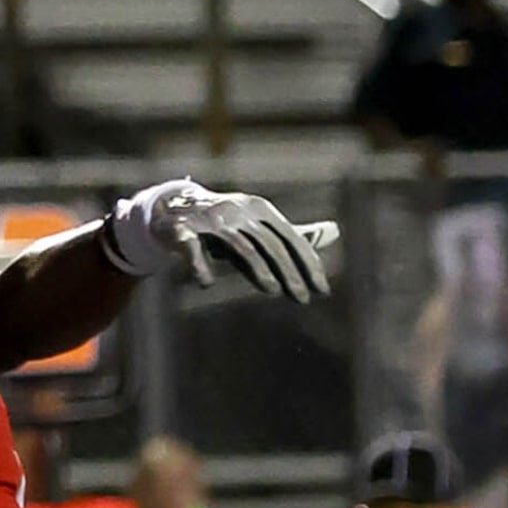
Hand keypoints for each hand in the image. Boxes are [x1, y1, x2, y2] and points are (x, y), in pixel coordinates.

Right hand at [105, 179, 336, 302]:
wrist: (172, 210)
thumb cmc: (222, 223)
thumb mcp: (259, 226)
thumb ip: (293, 234)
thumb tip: (335, 232)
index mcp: (259, 210)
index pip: (290, 238)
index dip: (308, 263)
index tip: (322, 289)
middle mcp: (237, 211)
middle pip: (270, 244)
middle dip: (290, 272)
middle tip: (305, 297)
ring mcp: (209, 221)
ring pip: (240, 247)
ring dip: (258, 270)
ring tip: (274, 290)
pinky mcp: (181, 231)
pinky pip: (192, 248)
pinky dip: (199, 265)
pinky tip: (206, 283)